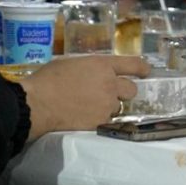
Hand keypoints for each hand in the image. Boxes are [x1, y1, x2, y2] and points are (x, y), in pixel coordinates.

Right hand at [19, 55, 145, 139]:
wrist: (39, 103)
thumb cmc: (49, 79)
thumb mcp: (71, 63)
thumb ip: (89, 68)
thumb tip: (93, 73)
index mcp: (102, 65)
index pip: (132, 64)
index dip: (142, 68)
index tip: (146, 71)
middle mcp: (110, 84)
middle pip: (131, 89)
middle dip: (123, 91)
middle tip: (110, 94)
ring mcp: (107, 105)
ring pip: (117, 107)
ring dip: (108, 106)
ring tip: (89, 106)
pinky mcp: (100, 121)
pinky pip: (106, 120)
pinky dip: (98, 119)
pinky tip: (84, 116)